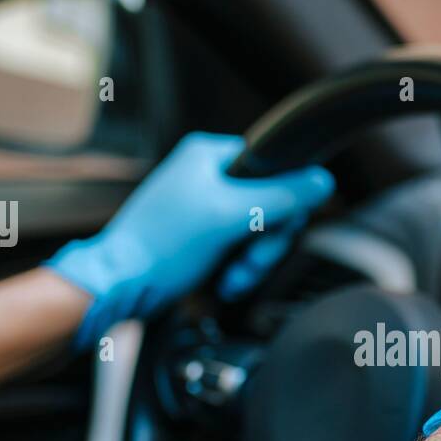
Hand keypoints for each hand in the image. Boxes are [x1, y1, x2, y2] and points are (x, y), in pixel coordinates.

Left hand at [45, 132, 334, 347]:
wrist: (118, 285)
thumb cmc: (160, 248)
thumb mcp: (228, 216)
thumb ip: (280, 197)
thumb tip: (322, 181)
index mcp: (210, 155)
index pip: (274, 169)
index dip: (283, 205)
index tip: (273, 232)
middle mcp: (207, 176)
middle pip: (270, 205)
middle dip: (264, 244)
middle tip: (249, 262)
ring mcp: (204, 208)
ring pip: (256, 232)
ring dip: (250, 262)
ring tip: (232, 279)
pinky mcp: (201, 237)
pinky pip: (237, 249)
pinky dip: (236, 269)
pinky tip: (223, 282)